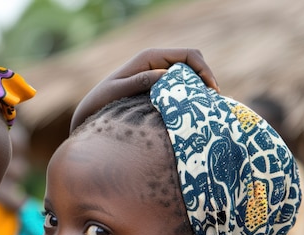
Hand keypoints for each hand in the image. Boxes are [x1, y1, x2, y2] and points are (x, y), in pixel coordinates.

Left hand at [70, 48, 218, 131]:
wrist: (91, 109)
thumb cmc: (101, 100)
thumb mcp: (118, 91)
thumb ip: (140, 82)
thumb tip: (165, 75)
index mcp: (150, 57)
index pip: (188, 55)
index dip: (204, 69)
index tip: (211, 90)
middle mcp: (156, 61)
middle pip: (193, 62)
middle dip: (205, 78)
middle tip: (212, 101)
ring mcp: (158, 72)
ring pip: (189, 74)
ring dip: (199, 87)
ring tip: (205, 107)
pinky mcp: (157, 84)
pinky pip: (181, 84)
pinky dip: (190, 94)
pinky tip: (192, 109)